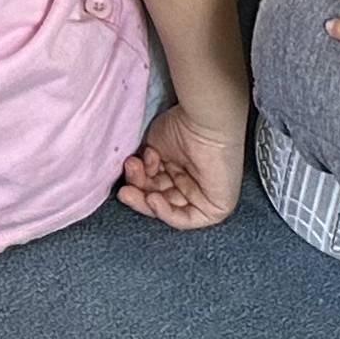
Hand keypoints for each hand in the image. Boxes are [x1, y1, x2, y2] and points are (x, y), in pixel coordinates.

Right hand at [117, 102, 245, 229]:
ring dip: (146, 200)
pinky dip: (166, 213)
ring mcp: (203, 196)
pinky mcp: (216, 207)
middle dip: (139, 193)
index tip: (127, 167)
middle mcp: (191, 182)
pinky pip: (186, 219)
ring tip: (134, 184)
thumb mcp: (153, 149)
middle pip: (159, 198)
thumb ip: (142, 169)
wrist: (204, 119)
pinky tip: (153, 198)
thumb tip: (129, 180)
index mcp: (179, 167)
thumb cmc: (182, 124)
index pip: (154, 185)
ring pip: (168, 209)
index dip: (138, 182)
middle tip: (124, 190)